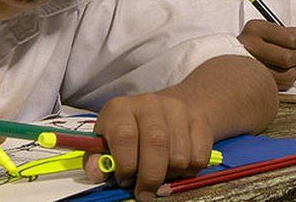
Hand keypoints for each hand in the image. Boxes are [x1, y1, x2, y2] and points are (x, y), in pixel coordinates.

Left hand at [86, 92, 214, 201]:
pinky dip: (189, 171)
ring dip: (170, 174)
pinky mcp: (199, 120)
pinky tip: (177, 165)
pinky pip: (198, 158)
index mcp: (120, 108)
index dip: (125, 164)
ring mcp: (177, 109)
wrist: (169, 110)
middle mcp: (148, 103)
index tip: (125, 180)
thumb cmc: (131, 132)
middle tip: (145, 192)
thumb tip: (97, 173)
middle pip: (156, 142)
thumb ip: (98, 159)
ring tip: (161, 172)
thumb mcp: (107, 141)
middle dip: (150, 176)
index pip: (124, 135)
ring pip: (179, 155)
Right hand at [237, 20, 295, 89]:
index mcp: (257, 28)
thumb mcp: (287, 33)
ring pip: (285, 74)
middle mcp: (249, 45)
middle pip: (287, 57)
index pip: (289, 37)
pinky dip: (288, 80)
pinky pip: (281, 85)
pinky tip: (284, 73)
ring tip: (293, 67)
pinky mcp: (255, 80)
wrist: (245, 57)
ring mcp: (250, 65)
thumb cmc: (269, 44)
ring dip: (295, 72)